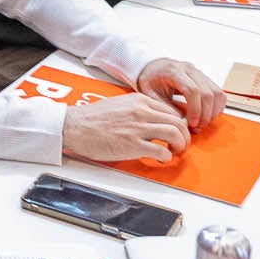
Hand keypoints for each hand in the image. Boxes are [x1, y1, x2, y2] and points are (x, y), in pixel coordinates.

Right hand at [61, 93, 191, 163]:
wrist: (75, 126)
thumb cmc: (92, 118)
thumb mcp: (119, 104)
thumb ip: (138, 109)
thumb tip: (154, 120)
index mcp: (138, 100)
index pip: (170, 110)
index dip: (178, 123)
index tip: (177, 131)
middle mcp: (141, 111)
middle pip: (178, 122)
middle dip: (184, 136)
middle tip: (181, 144)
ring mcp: (137, 128)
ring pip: (174, 134)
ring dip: (180, 145)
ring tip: (175, 151)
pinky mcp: (132, 145)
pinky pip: (161, 151)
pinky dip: (167, 156)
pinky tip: (161, 158)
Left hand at [136, 58, 225, 128]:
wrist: (151, 67)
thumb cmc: (149, 80)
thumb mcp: (149, 95)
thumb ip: (165, 108)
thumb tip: (182, 123)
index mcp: (174, 71)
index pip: (193, 90)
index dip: (195, 110)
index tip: (191, 123)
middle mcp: (189, 69)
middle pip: (208, 93)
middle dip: (205, 114)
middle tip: (196, 127)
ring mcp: (199, 73)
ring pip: (217, 93)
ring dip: (213, 112)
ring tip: (201, 123)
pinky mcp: (205, 78)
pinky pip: (219, 93)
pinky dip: (217, 107)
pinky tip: (206, 116)